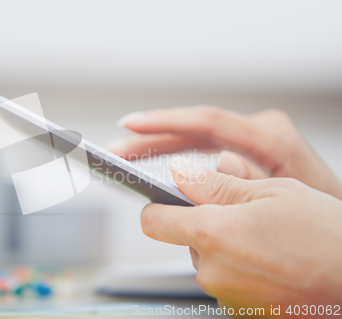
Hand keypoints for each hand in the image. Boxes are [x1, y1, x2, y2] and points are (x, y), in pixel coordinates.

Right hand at [107, 106, 341, 199]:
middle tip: (116, 150)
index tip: (131, 125)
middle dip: (149, 138)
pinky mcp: (244, 151)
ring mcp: (250, 140)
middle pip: (191, 129)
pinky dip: (175, 155)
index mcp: (269, 137)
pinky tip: (154, 160)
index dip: (164, 123)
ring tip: (126, 155)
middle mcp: (257, 132)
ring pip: (193, 139)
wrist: (337, 225)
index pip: (207, 123)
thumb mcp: (281, 202)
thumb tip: (188, 171)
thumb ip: (236, 185)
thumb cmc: (320, 214)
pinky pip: (202, 150)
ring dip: (157, 146)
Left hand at [142, 159, 341, 313]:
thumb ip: (217, 184)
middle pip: (184, 239)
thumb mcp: (273, 192)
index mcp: (212, 233)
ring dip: (225, 248)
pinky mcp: (242, 313)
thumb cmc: (327, 238)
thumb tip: (181, 172)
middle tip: (243, 215)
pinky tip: (270, 262)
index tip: (167, 199)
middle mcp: (212, 270)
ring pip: (207, 261)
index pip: (153, 221)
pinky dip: (240, 270)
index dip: (157, 206)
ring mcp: (226, 296)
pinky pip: (226, 282)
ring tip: (265, 241)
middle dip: (204, 224)